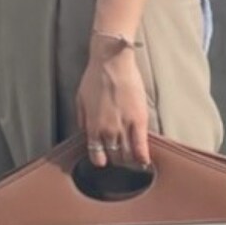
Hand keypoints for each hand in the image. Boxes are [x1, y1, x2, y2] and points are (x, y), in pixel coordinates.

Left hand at [75, 45, 150, 169]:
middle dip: (117, 159)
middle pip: (114, 157)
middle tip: (121, 156)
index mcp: (92, 127)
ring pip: (128, 154)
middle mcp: (107, 131)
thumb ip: (83, 120)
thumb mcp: (80, 100)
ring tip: (133, 159)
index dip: (101, 160)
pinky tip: (145, 161)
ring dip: (130, 159)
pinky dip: (143, 156)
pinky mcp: (139, 120)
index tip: (105, 160)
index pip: (96, 155)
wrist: (112, 63)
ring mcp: (124, 127)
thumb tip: (85, 133)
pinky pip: (141, 146)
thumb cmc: (95, 78)